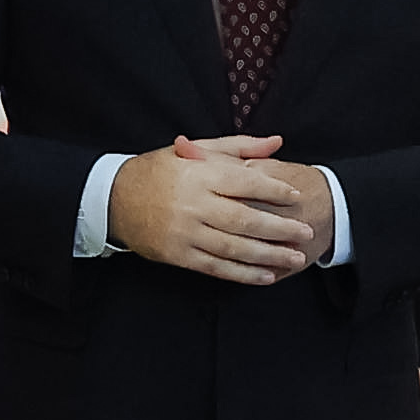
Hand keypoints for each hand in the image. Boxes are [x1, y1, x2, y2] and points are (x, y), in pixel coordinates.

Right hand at [110, 136, 331, 284]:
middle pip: (244, 218)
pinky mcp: (177, 255)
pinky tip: (265, 276)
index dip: (273, 190)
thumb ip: (238, 147)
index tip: (296, 196)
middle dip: (279, 227)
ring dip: (267, 255)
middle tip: (306, 232)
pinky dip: (243, 274)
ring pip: (233, 247)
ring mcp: (184, 232)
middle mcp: (193, 204)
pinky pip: (216, 267)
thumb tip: (277, 142)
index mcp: (199, 175)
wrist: (113, 198)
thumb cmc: (159, 171)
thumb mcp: (195, 151)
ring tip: (294, 258)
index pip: (245, 182)